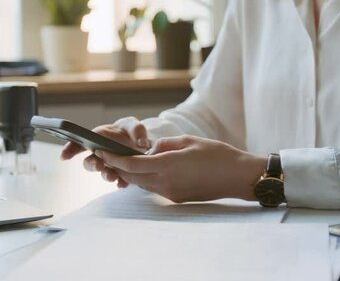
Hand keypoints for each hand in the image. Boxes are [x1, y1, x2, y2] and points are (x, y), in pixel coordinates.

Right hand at [60, 117, 149, 187]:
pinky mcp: (120, 174)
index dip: (69, 149)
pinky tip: (123, 183)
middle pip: (89, 161)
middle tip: (99, 165)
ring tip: (112, 176)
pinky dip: (120, 182)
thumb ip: (137, 130)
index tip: (64, 156)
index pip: (79, 143)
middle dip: (92, 165)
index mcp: (98, 137)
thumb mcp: (134, 125)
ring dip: (106, 175)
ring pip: (102, 172)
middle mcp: (100, 153)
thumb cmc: (131, 131)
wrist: (143, 144)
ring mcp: (109, 165)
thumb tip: (141, 143)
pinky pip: (117, 180)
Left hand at [95, 136, 265, 202]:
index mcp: (168, 165)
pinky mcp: (177, 198)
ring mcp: (171, 193)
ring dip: (131, 174)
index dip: (114, 158)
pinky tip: (146, 170)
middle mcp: (166, 182)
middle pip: (132, 176)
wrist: (238, 177)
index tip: (101, 150)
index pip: (132, 164)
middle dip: (118, 166)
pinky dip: (145, 179)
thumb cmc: (217, 155)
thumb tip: (150, 150)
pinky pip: (154, 188)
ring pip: (142, 184)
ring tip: (124, 161)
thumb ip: (165, 144)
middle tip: (107, 155)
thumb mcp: (189, 141)